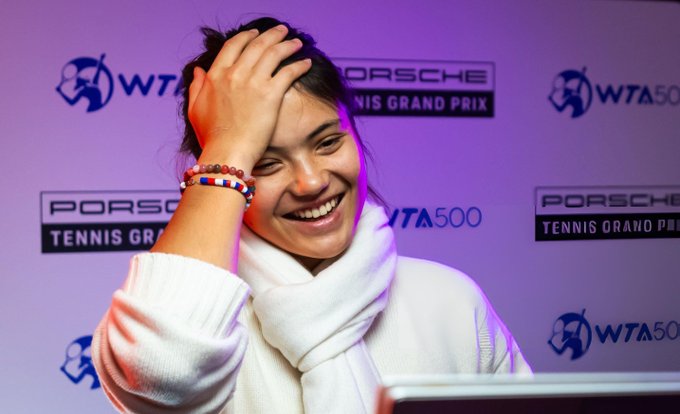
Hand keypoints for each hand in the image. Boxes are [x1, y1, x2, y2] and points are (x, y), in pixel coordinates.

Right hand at [187, 25, 311, 168]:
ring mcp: (253, 82)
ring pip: (274, 53)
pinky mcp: (270, 94)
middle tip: (281, 31)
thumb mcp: (195, 110)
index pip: (233, 46)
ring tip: (296, 43)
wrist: (226, 153)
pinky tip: (306, 63)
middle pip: (256, 44)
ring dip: (287, 45)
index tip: (255, 33)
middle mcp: (234, 74)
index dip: (246, 36)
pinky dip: (298, 64)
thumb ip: (196, 87)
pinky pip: (288, 71)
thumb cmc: (211, 139)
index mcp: (216, 76)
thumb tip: (199, 71)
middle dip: (271, 34)